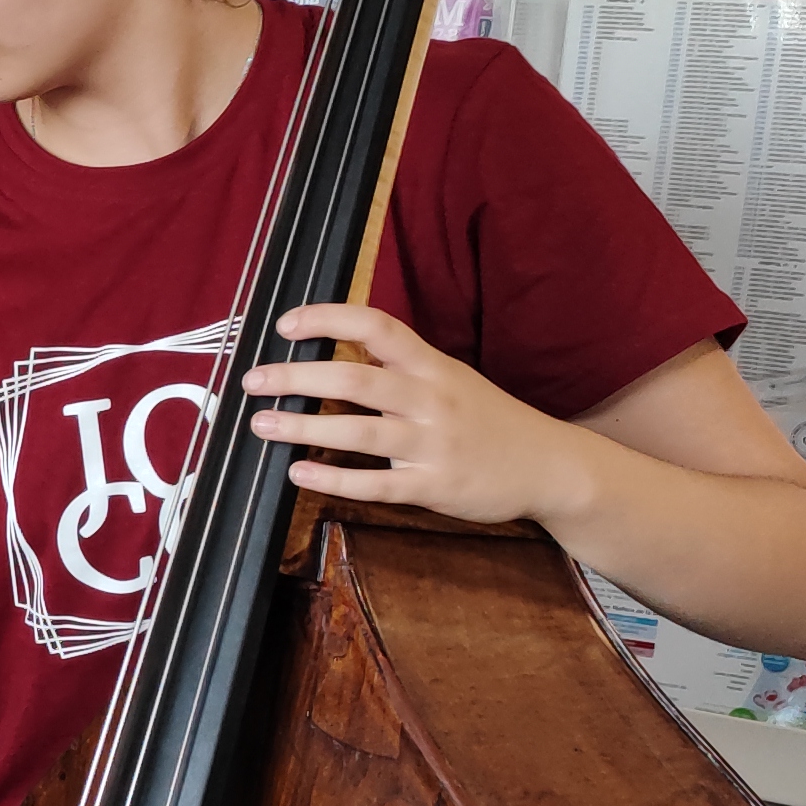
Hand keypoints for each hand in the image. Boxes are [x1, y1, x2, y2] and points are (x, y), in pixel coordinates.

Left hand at [242, 301, 585, 527]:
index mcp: (433, 366)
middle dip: (298, 378)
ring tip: (262, 424)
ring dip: (304, 428)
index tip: (286, 324)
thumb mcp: (451, 379)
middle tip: (254, 380)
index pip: (378, 327)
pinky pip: (376, 484)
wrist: (551, 466)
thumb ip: (399, 368)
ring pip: (360, 433)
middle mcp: (432, 399)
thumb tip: (334, 356)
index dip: (329, 319)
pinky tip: (299, 474)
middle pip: (357, 380)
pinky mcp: (435, 486)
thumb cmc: (490, 421)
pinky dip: (334, 480)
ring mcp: (434, 444)